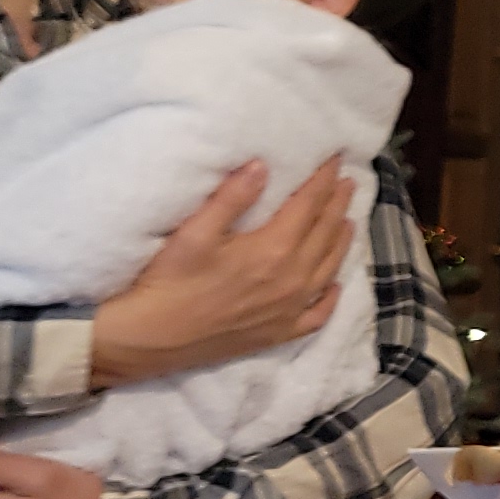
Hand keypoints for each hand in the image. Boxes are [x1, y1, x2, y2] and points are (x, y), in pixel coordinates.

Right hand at [90, 158, 354, 389]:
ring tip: (348, 220)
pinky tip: (334, 285)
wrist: (151, 339)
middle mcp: (292, 280)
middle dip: (337, 204)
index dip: (323, 179)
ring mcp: (289, 310)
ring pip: (328, 269)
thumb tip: (262, 166)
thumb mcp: (195, 232)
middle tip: (348, 182)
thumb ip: (231, 198)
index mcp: (273, 250)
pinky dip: (331, 297)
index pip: (308, 205)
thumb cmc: (169, 282)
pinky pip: (318, 315)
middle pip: (324, 233)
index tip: (336, 159)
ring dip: (341, 242)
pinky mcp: (279, 333)